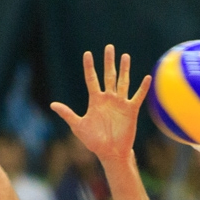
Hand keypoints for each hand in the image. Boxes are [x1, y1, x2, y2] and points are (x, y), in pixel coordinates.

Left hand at [50, 46, 150, 164]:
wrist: (110, 152)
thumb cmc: (94, 141)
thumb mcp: (78, 126)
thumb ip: (67, 114)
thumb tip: (52, 104)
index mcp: (95, 100)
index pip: (92, 79)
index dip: (89, 66)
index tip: (87, 54)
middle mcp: (108, 99)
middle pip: (108, 76)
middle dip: (109, 62)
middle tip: (109, 47)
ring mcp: (120, 103)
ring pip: (123, 82)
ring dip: (124, 69)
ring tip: (125, 56)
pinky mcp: (130, 110)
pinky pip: (137, 97)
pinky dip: (142, 88)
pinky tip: (147, 78)